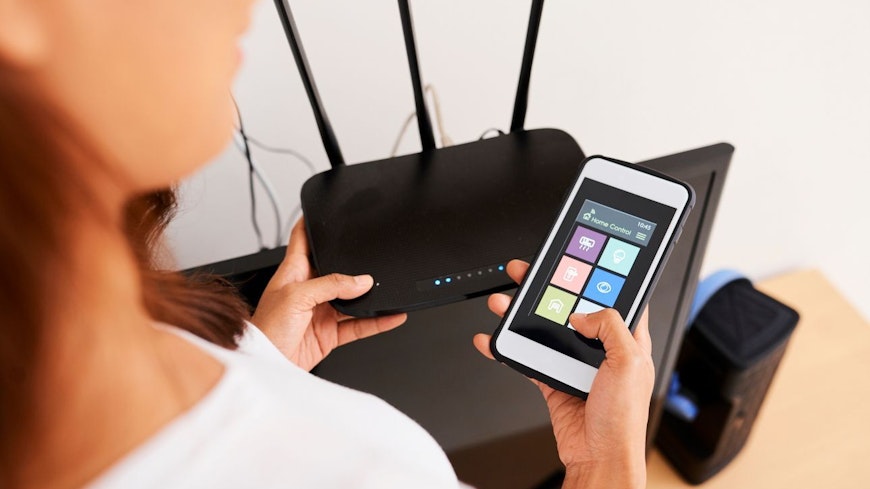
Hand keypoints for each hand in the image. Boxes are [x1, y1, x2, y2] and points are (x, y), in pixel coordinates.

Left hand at [251, 219, 406, 370]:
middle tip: (373, 259)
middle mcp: (308, 289)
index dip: (311, 222)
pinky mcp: (330, 333)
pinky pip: (359, 325)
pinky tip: (391, 315)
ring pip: (352, 299)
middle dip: (354, 265)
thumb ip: (331, 285)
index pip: (303, 238)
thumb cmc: (266, 329)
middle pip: (336, 269)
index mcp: (294, 271)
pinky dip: (377, 321)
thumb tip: (361, 282)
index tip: (324, 210)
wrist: (266, 363)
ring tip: (388, 289)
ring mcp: (320, 311)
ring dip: (369, 296)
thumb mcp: (296, 296)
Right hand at [474, 260, 653, 488]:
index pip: (614, 298)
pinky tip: (493, 340)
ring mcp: (575, 363)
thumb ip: (610, 326)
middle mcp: (601, 349)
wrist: (598, 458)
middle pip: (570, 307)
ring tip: (503, 301)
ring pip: (544, 328)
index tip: (578, 261)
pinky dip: (507, 348)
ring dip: (520, 314)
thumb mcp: (629, 363)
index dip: (598, 278)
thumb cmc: (623, 420)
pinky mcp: (553, 380)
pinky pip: (527, 356)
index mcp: (627, 340)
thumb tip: (582, 313)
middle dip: (546, 287)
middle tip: (527, 271)